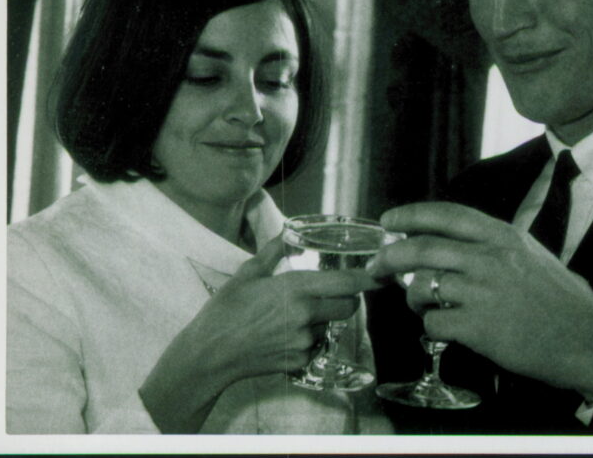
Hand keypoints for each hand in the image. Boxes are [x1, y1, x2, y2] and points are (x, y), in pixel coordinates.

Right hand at [140, 234, 377, 432]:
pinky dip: (309, 339)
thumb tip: (284, 232)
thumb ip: (272, 252)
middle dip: (346, 298)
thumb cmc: (225, 310)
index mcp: (295, 288)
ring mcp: (305, 340)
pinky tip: (285, 335)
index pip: (346, 283)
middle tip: (329, 294)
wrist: (210, 354)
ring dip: (323, 319)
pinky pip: (317, 345)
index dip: (367, 278)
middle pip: (348, 306)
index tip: (381, 273)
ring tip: (295, 317)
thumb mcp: (247, 274)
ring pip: (331, 325)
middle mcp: (305, 314)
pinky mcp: (301, 361)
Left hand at [366, 202, 592, 401]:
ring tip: (422, 306)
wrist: (589, 339)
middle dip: (389, 257)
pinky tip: (446, 329)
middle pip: (422, 249)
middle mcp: (490, 258)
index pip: (446, 215)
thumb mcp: (529, 254)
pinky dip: (431, 327)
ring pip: (422, 287)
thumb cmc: (560, 299)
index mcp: (503, 236)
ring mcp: (483, 293)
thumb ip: (491, 245)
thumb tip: (445, 245)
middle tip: (376, 267)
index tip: (389, 220)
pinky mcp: (479, 328)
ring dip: (413, 298)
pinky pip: (433, 323)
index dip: (411, 215)